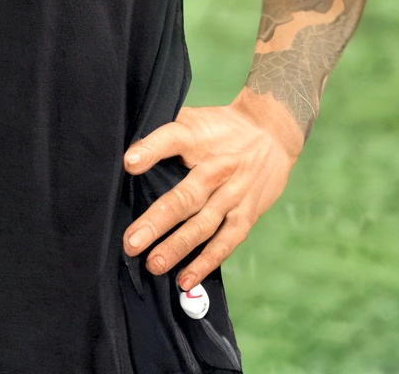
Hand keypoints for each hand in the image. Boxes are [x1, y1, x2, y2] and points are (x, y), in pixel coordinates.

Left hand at [122, 89, 301, 290]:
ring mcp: (234, 195)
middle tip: (131, 242)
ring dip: (178, 247)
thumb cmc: (220, 128)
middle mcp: (218, 168)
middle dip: (158, 220)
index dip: (150, 150)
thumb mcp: (192, 120)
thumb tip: (127, 156)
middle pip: (186, 195)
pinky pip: (226, 242)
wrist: (271, 132)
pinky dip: (206, 261)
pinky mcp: (246, 214)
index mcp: (199, 137)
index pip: (172, 138)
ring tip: (153, 265)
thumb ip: (163, 137)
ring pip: (204, 224)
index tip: (128, 163)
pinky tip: (185, 279)